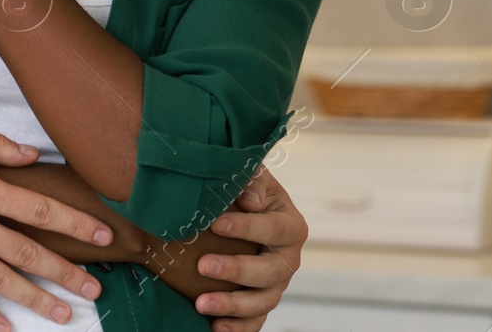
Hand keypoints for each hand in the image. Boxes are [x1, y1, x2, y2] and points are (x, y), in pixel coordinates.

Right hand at [0, 118, 110, 331]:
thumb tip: (30, 154)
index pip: (38, 210)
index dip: (75, 224)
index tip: (103, 236)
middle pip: (28, 253)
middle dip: (66, 274)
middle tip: (94, 291)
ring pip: (1, 281)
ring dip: (35, 299)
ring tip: (62, 315)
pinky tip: (4, 327)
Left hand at [192, 166, 306, 331]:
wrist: (241, 208)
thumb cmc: (244, 189)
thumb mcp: (250, 176)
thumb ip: (251, 181)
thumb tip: (251, 200)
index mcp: (290, 226)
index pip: (274, 229)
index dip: (247, 228)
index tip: (215, 224)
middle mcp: (288, 259)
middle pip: (269, 271)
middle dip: (236, 270)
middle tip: (202, 265)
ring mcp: (276, 284)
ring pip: (263, 302)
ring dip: (233, 306)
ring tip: (201, 304)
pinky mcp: (261, 301)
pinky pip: (255, 320)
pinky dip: (238, 328)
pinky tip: (214, 328)